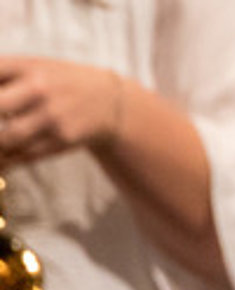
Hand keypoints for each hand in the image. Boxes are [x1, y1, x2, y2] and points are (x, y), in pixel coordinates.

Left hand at [0, 57, 129, 168]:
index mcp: (27, 66)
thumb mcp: (31, 67)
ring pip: (8, 139)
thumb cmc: (56, 82)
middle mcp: (41, 89)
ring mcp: (53, 116)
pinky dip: (5, 162)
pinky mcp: (62, 139)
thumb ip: (0, 77)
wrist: (108, 100)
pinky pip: (25, 155)